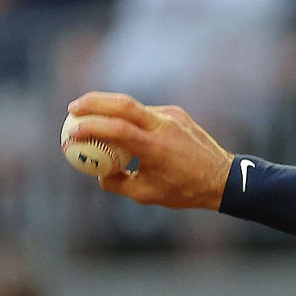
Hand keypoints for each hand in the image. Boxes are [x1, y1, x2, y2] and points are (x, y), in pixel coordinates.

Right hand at [66, 92, 232, 209]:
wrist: (223, 178)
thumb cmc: (183, 190)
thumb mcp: (145, 194)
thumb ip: (116, 183)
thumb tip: (96, 172)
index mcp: (156, 147)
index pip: (117, 128)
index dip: (91, 126)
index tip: (72, 130)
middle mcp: (164, 126)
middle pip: (122, 103)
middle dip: (93, 102)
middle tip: (72, 109)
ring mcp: (172, 116)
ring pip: (134, 106)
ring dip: (110, 108)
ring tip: (90, 116)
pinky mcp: (177, 113)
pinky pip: (147, 112)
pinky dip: (131, 117)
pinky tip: (123, 127)